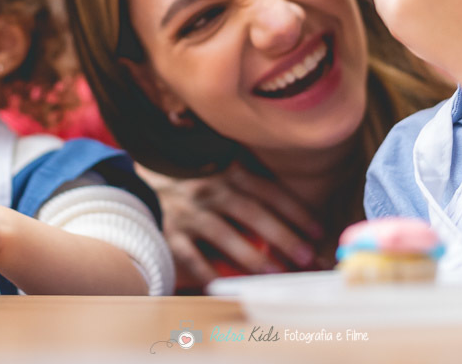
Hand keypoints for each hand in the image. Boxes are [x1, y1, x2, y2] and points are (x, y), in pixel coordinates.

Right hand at [141, 163, 324, 286]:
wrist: (143, 194)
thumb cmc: (200, 197)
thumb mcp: (227, 185)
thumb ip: (257, 199)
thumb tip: (302, 232)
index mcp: (230, 175)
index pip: (269, 190)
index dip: (295, 210)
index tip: (318, 232)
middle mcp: (210, 190)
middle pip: (251, 210)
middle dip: (281, 234)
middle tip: (305, 256)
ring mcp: (188, 212)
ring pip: (223, 232)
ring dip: (251, 254)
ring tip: (274, 274)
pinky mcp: (169, 235)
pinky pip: (190, 255)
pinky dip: (208, 271)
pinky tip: (225, 287)